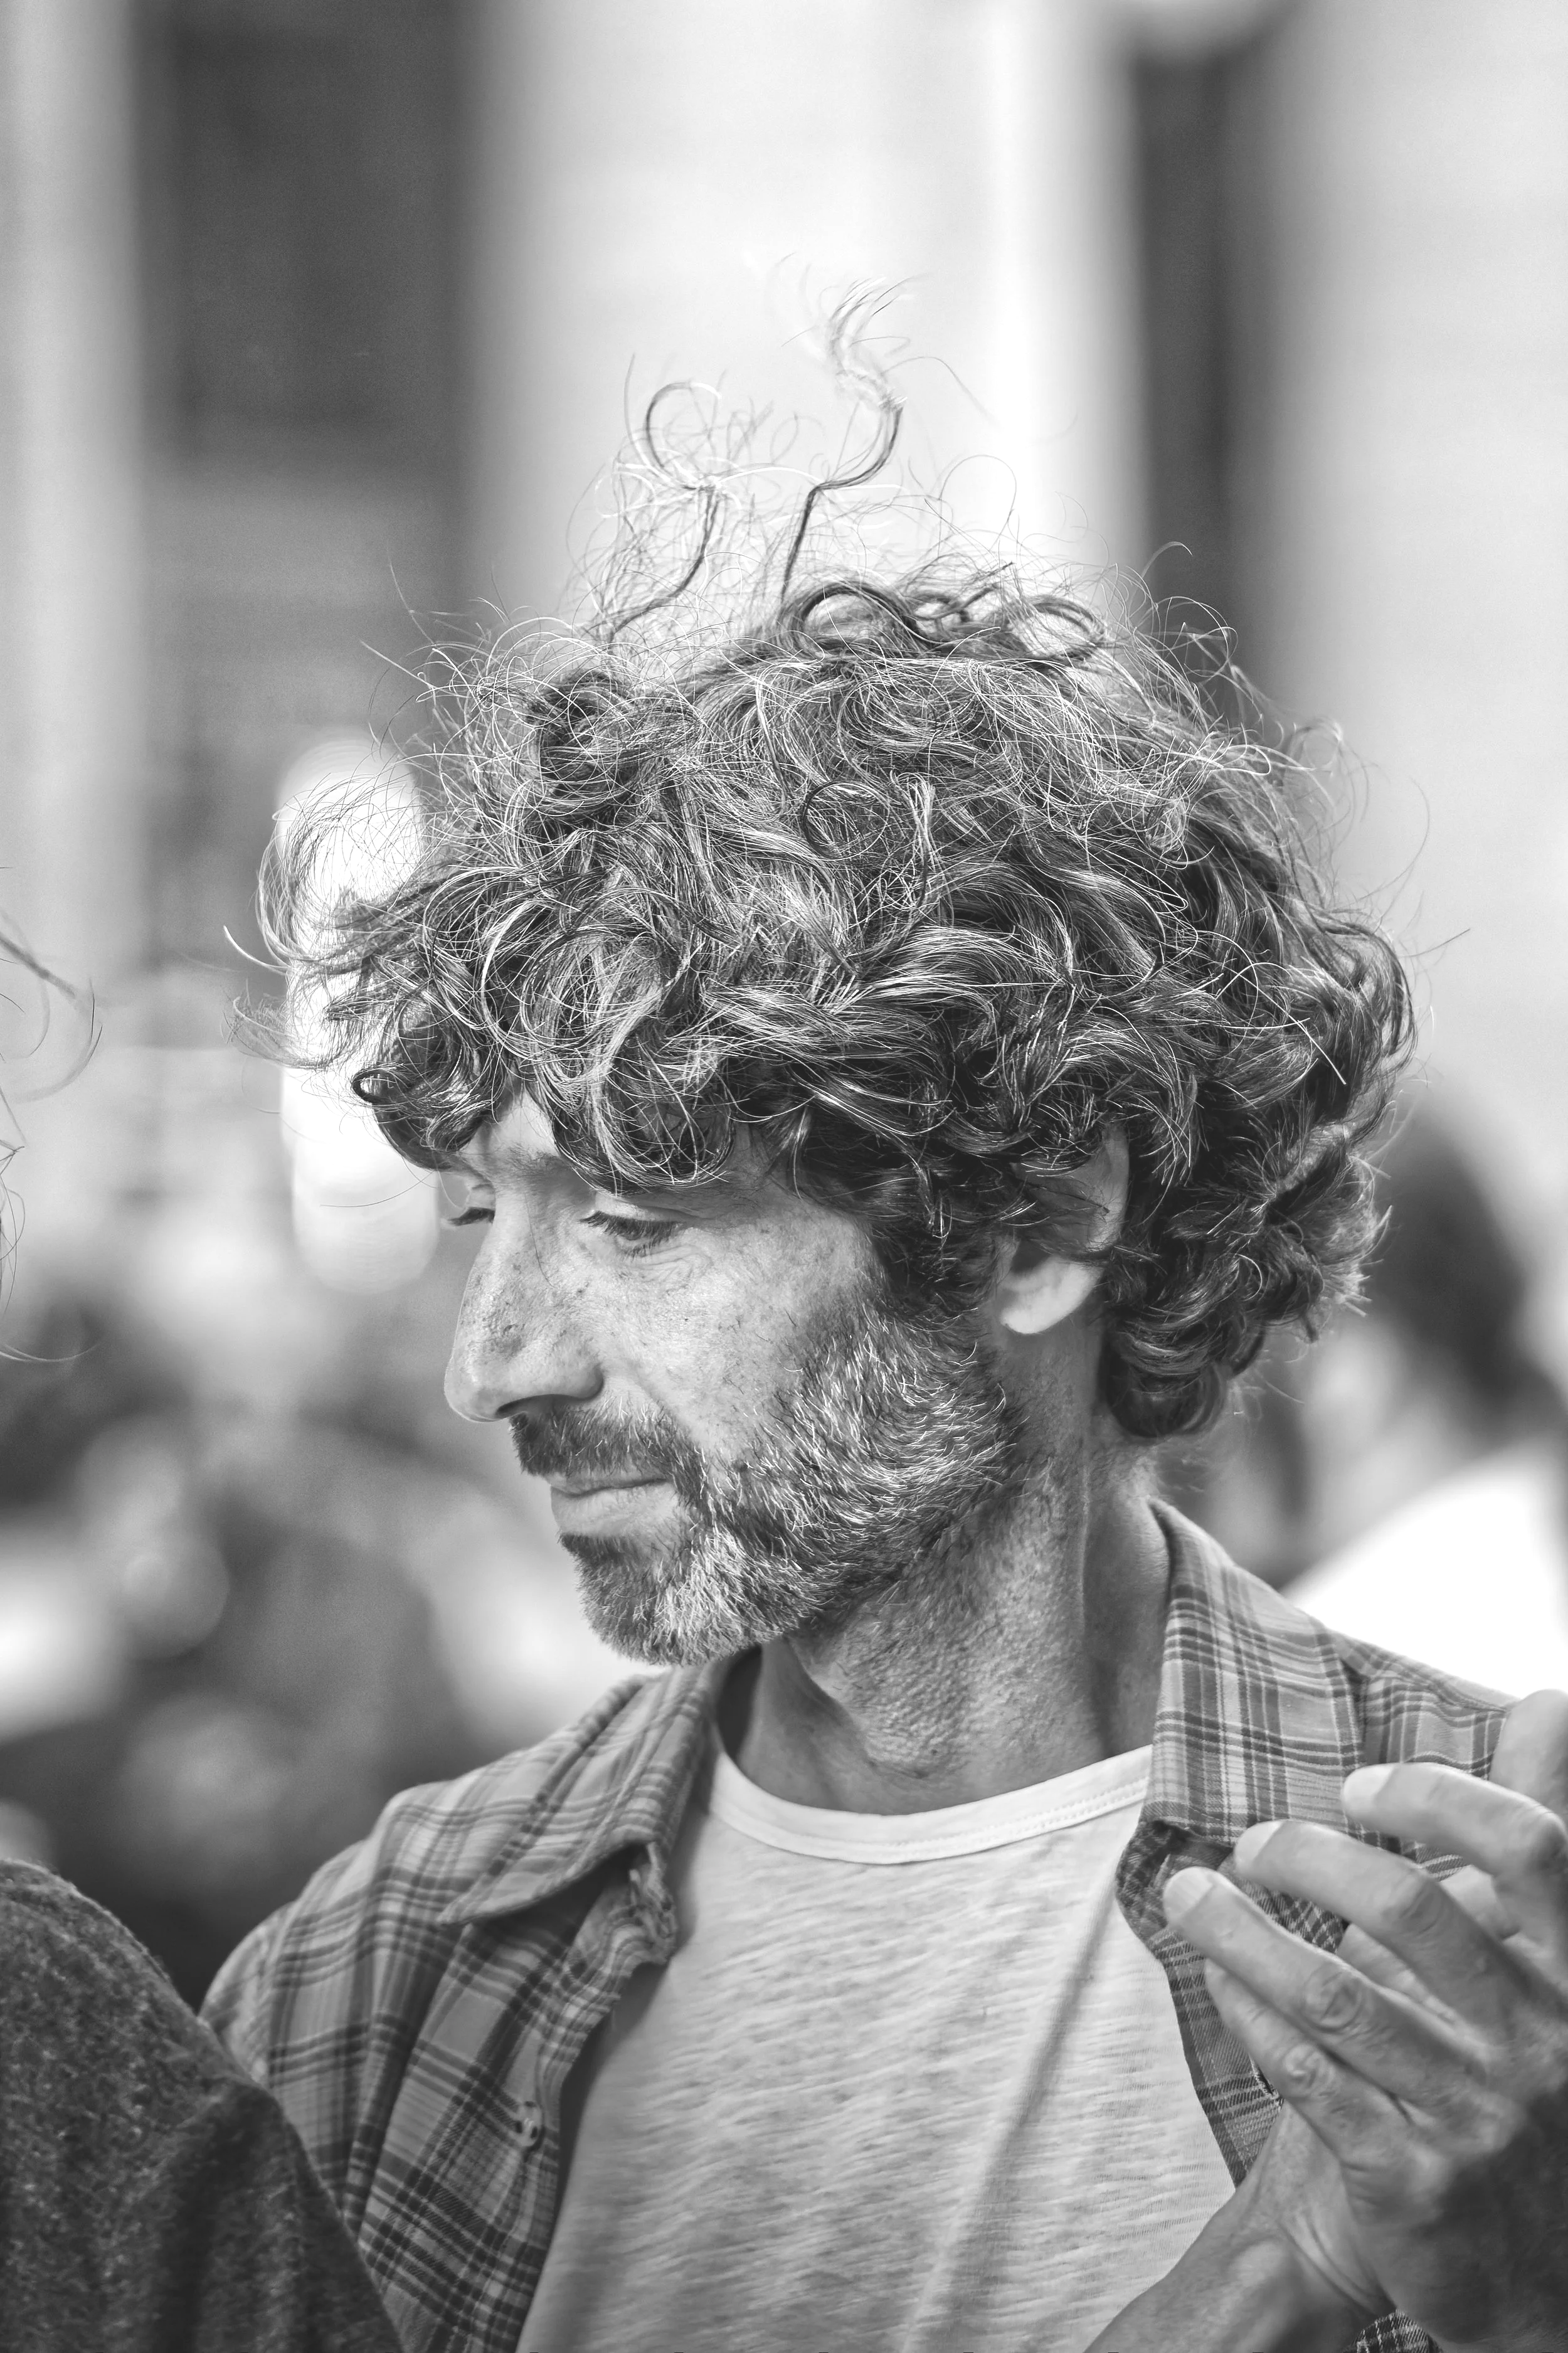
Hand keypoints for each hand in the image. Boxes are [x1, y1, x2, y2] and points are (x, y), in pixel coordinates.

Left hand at [1161, 1689, 1567, 2352]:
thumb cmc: (1527, 2078)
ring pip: (1333, 1994)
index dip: (1439, 1798)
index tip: (1357, 1789)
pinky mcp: (1411, 2179)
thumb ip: (1535, 1840)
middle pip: (1409, 1909)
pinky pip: (1305, 2072)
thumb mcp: (1549, 1968)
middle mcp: (1545, 2045)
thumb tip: (1545, 1699)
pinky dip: (1248, 2012)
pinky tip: (1220, 1977)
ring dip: (1241, 1930)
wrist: (1538, 2284)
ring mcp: (1480, 2117)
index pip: (1534, 1848)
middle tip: (1252, 1842)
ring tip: (1189, 1894)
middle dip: (1308, 1857)